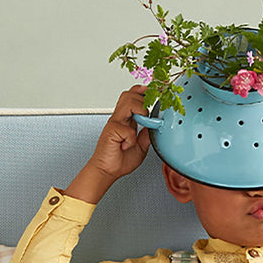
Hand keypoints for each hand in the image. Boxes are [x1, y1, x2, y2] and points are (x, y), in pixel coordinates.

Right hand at [65, 86, 152, 203]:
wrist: (107, 171)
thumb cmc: (118, 160)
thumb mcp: (141, 147)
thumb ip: (147, 135)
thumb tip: (156, 126)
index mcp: (125, 120)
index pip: (131, 97)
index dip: (141, 91)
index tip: (152, 92)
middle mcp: (119, 119)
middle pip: (129, 95)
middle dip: (142, 100)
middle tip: (147, 115)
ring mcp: (114, 123)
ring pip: (128, 102)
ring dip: (139, 111)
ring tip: (140, 123)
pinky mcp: (111, 131)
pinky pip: (127, 129)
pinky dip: (131, 139)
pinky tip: (127, 145)